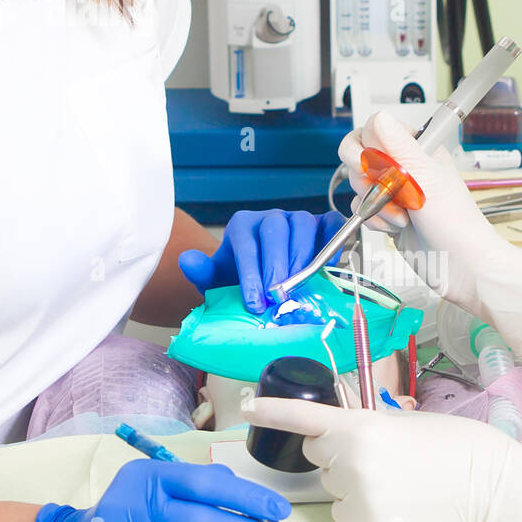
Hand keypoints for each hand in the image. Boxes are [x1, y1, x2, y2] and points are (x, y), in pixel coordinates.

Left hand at [178, 208, 345, 313]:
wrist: (258, 278)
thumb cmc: (238, 279)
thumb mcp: (215, 280)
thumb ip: (201, 271)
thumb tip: (188, 260)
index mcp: (242, 225)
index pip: (247, 246)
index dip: (251, 275)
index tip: (255, 302)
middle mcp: (270, 218)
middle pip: (276, 232)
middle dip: (277, 266)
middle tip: (278, 296)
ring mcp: (296, 219)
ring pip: (303, 226)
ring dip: (303, 257)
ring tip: (299, 287)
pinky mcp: (320, 225)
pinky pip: (330, 225)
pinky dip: (333, 240)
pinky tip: (331, 264)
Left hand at [240, 396, 521, 521]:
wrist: (484, 484)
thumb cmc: (445, 444)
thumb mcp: (398, 420)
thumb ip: (359, 423)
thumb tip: (335, 425)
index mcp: (357, 426)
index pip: (302, 418)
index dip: (270, 411)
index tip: (246, 406)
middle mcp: (349, 460)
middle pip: (316, 455)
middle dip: (333, 453)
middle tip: (373, 456)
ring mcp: (356, 497)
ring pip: (331, 487)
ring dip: (348, 483)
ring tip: (392, 481)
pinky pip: (343, 515)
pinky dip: (359, 511)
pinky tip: (392, 504)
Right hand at [338, 109, 521, 354]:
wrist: (459, 266)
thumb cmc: (455, 222)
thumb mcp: (427, 177)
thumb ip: (400, 146)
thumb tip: (379, 117)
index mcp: (416, 148)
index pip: (372, 130)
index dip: (368, 148)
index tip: (378, 166)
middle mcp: (403, 166)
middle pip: (357, 155)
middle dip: (366, 177)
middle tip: (386, 189)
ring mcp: (393, 191)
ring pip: (357, 184)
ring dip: (375, 203)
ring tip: (402, 214)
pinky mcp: (385, 214)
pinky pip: (360, 208)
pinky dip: (374, 220)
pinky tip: (396, 227)